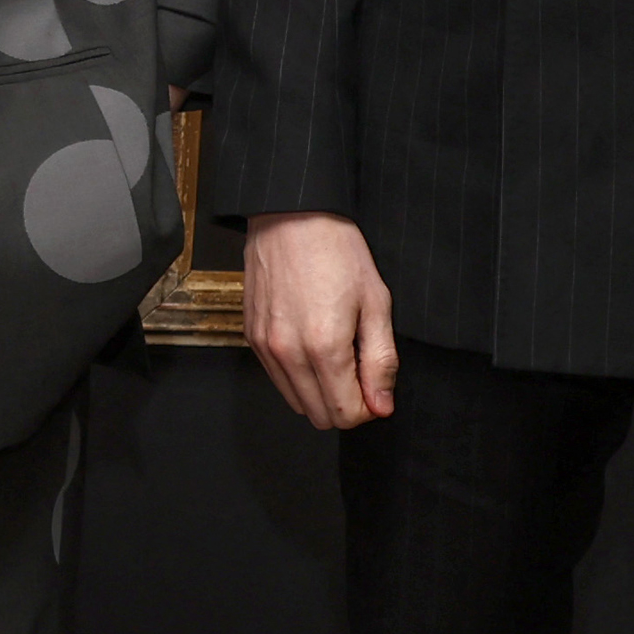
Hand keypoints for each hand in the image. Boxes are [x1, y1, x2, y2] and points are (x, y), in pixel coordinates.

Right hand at [244, 211, 399, 430]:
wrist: (292, 218)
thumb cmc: (336, 251)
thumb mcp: (376, 303)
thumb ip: (381, 360)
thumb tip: (381, 404)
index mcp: (324, 347)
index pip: (346, 414)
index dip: (368, 407)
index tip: (376, 386)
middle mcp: (288, 353)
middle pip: (320, 416)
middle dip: (345, 404)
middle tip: (360, 371)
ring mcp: (265, 347)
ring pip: (296, 403)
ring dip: (321, 392)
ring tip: (337, 356)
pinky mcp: (251, 338)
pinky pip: (278, 379)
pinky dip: (298, 376)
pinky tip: (312, 346)